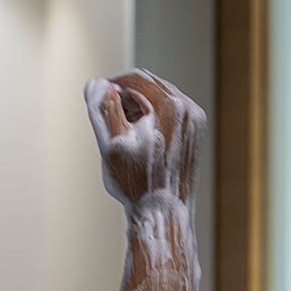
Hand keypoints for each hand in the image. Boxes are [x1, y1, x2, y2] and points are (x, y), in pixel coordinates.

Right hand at [86, 69, 204, 207]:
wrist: (162, 213)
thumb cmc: (135, 183)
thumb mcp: (111, 144)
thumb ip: (102, 109)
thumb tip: (96, 84)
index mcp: (170, 107)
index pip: (135, 78)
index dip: (112, 83)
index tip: (97, 97)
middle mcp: (188, 110)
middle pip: (150, 86)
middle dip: (125, 97)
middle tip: (107, 119)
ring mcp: (194, 122)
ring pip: (160, 100)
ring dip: (137, 109)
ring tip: (123, 134)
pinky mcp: (194, 133)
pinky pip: (170, 114)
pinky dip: (151, 120)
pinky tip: (139, 142)